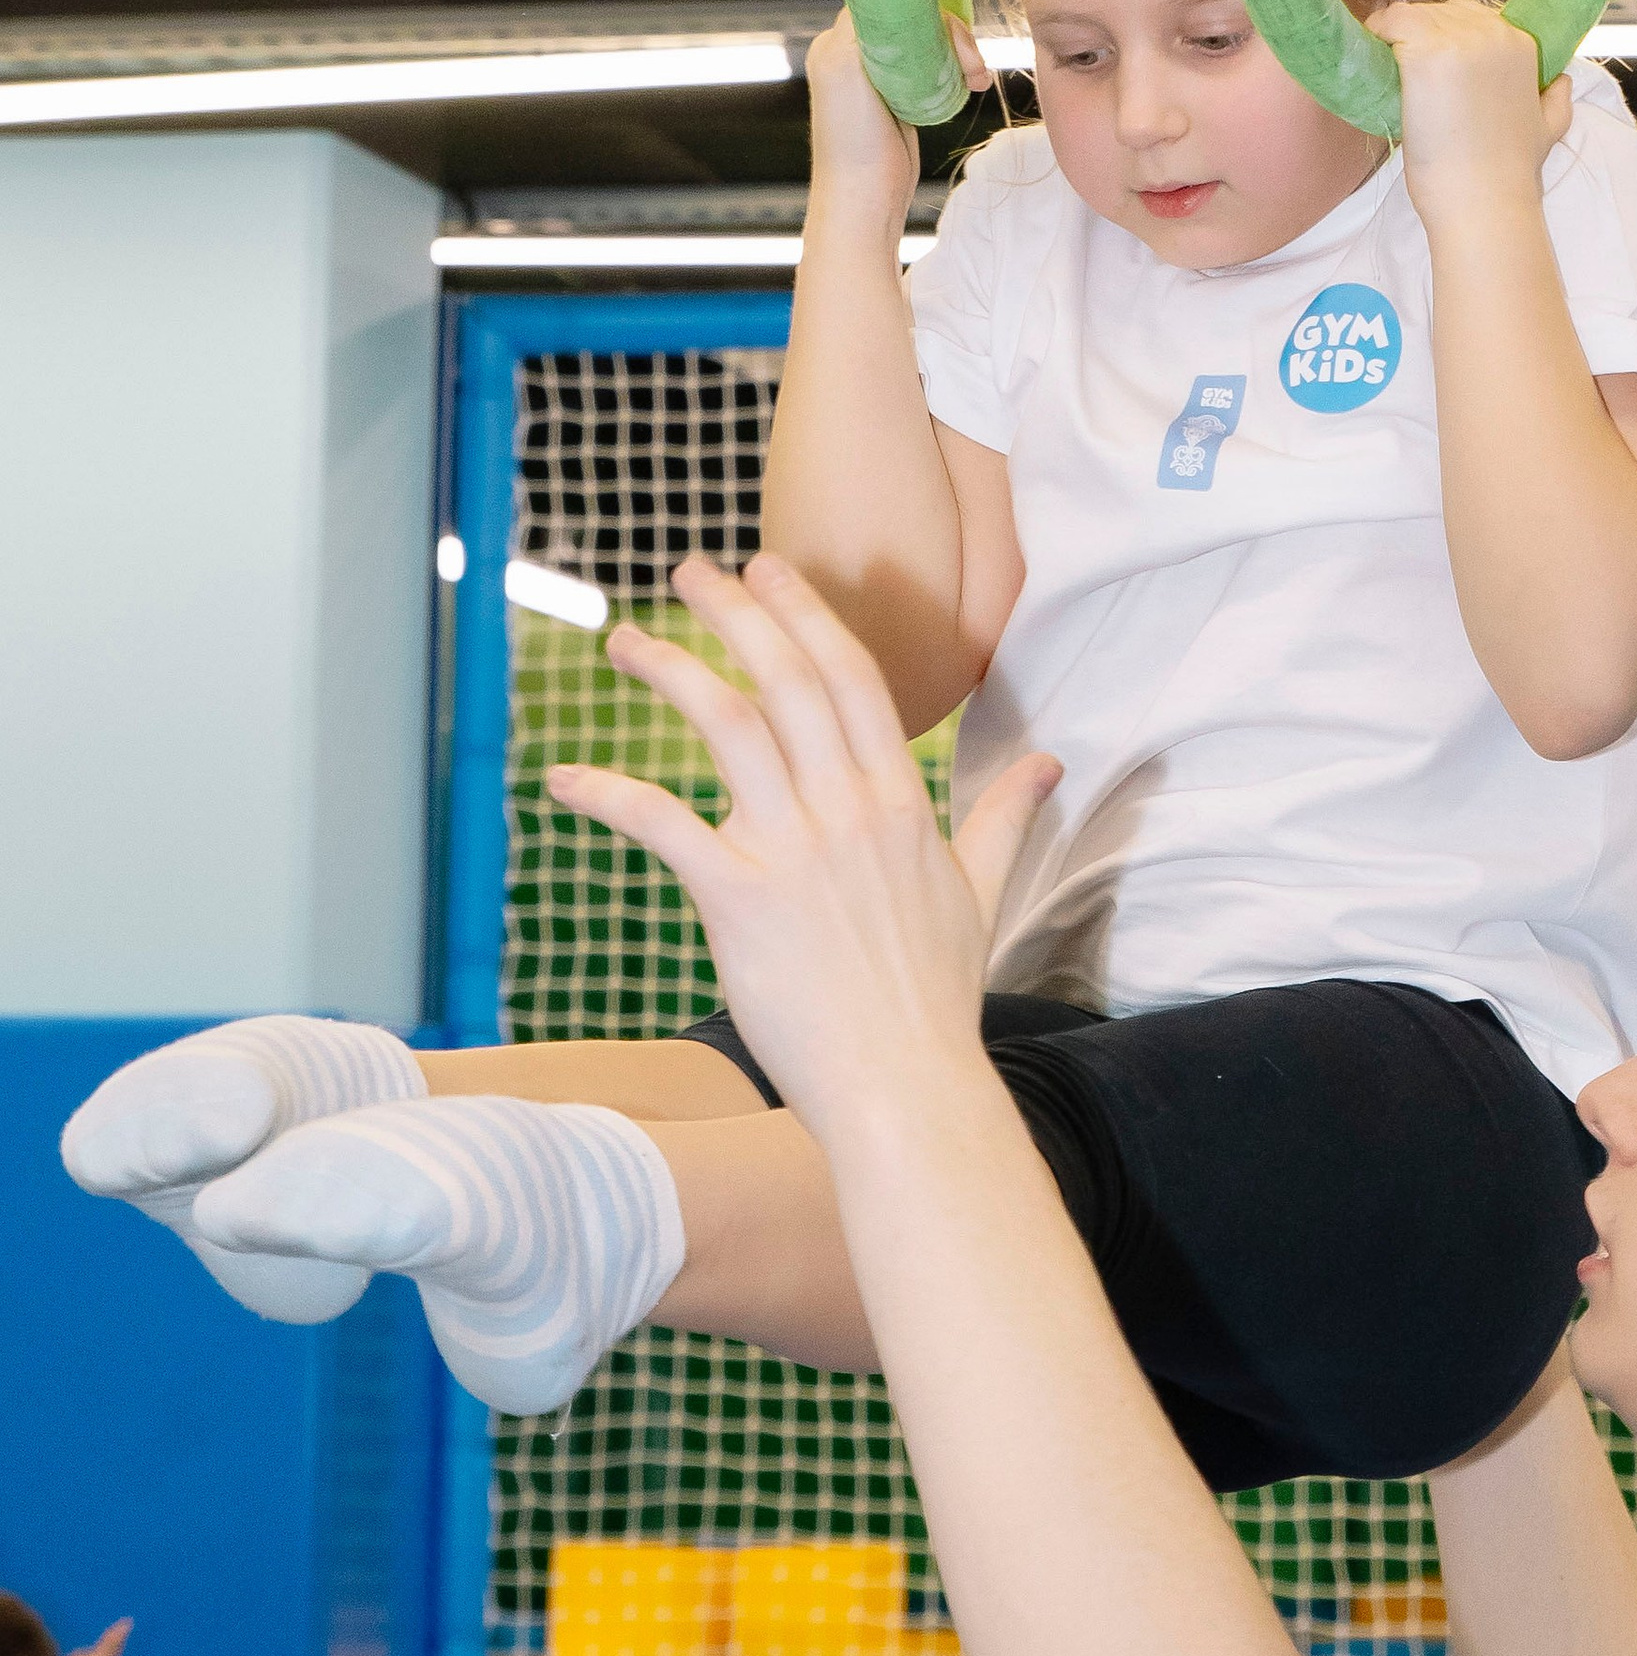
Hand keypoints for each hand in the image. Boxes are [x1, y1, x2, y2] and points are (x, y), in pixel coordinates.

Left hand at [548, 554, 1058, 1138]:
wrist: (908, 1087)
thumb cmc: (938, 1001)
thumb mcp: (982, 894)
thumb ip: (1003, 818)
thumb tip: (1049, 765)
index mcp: (899, 803)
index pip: (850, 678)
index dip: (804, 613)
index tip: (767, 569)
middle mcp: (846, 811)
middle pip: (784, 679)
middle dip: (733, 611)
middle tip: (688, 571)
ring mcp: (792, 853)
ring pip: (725, 725)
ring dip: (670, 671)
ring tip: (625, 644)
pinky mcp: (738, 902)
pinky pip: (662, 825)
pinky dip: (609, 794)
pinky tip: (567, 780)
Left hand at [804, 7, 993, 246]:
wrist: (866, 199)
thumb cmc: (851, 141)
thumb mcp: (846, 69)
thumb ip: (862, 25)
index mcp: (838, 41)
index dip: (921, 2)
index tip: (947, 19)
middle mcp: (859, 53)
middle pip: (915, 19)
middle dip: (948, 32)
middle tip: (971, 59)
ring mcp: (886, 76)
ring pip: (932, 43)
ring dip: (960, 54)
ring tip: (976, 78)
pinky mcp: (907, 97)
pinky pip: (938, 69)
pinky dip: (959, 72)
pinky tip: (973, 84)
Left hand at [1368, 0, 1568, 233]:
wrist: (1485, 204)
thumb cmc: (1509, 177)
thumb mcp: (1549, 130)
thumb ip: (1556, 101)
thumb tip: (1561, 81)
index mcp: (1522, 43)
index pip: (1472, 17)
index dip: (1444, 39)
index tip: (1428, 70)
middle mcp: (1494, 33)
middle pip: (1441, 12)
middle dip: (1419, 36)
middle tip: (1404, 75)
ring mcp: (1460, 41)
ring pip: (1414, 15)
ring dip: (1395, 38)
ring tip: (1385, 70)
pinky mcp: (1427, 53)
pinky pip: (1392, 22)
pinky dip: (1377, 34)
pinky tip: (1373, 59)